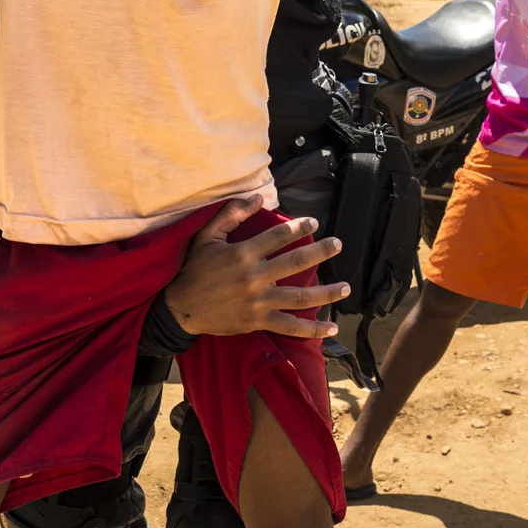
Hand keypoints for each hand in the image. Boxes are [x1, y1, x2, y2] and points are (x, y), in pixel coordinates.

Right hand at [162, 195, 349, 339]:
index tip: (313, 222)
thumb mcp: (207, 236)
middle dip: (321, 252)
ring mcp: (258, 301)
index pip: (278, 236)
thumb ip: (232, 213)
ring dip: (327, 292)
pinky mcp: (258, 321)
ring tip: (346, 287)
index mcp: (243, 253)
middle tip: (338, 244)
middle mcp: (254, 277)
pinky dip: (312, 330)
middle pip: (296, 262)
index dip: (298, 227)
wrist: (181, 308)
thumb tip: (259, 197)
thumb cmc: (194, 269)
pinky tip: (331, 329)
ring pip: (301, 297)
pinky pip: (290, 326)